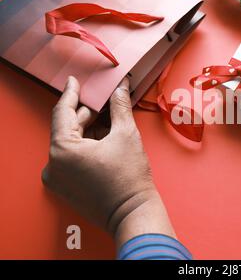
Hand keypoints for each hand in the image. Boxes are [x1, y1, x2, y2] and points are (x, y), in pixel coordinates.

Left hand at [42, 76, 174, 245]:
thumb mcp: (126, 134)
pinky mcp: (65, 186)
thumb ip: (119, 106)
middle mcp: (53, 165)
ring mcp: (57, 178)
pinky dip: (86, 146)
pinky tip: (104, 139)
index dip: (71, 93)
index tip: (74, 81)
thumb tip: (120, 88)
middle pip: (68, 128)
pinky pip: (72, 157)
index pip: (62, 112)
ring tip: (110, 121)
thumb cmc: (129, 179)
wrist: (133, 212)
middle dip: (87, 113)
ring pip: (71, 143)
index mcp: (62, 150)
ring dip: (89, 130)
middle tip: (105, 99)